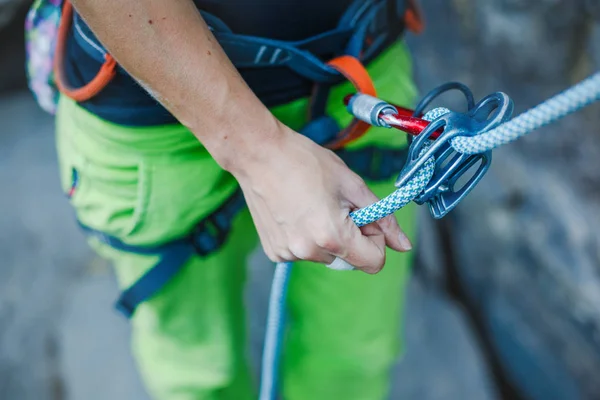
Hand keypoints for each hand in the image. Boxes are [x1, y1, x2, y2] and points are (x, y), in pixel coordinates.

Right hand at [231, 123, 412, 273]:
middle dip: (352, 239)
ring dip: (328, 238)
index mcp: (333, 236)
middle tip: (337, 207)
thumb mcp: (352, 184)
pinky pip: (303, 253)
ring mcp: (288, 254)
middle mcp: (309, 252)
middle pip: (349, 260)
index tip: (364, 218)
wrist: (258, 154)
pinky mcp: (274, 252)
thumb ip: (382, 217)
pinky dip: (307, 238)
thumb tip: (405, 246)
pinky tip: (296, 213)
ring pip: (326, 257)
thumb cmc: (304, 162)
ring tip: (312, 206)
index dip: (376, 240)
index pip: (373, 263)